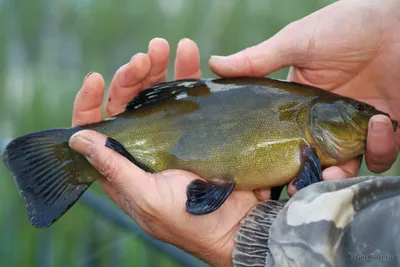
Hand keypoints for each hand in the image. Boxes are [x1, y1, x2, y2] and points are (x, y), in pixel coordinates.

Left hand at [69, 38, 266, 265]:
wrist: (237, 225)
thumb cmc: (189, 221)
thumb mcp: (146, 198)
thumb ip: (113, 169)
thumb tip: (77, 139)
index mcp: (123, 164)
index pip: (96, 128)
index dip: (90, 102)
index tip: (96, 79)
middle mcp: (143, 146)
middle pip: (128, 102)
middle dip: (132, 75)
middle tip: (147, 57)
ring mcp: (171, 134)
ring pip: (156, 93)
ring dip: (158, 67)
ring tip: (167, 47)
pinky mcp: (197, 127)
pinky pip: (187, 95)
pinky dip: (187, 73)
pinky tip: (189, 55)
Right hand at [209, 0, 399, 194]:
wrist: (398, 21)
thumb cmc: (346, 25)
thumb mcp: (295, 42)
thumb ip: (256, 59)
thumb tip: (212, 64)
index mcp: (300, 106)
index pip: (283, 141)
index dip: (276, 161)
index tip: (265, 180)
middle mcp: (326, 121)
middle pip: (312, 162)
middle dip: (306, 179)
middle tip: (298, 186)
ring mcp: (356, 127)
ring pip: (345, 167)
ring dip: (341, 174)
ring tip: (336, 167)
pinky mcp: (386, 129)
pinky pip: (380, 154)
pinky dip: (380, 147)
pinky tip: (378, 123)